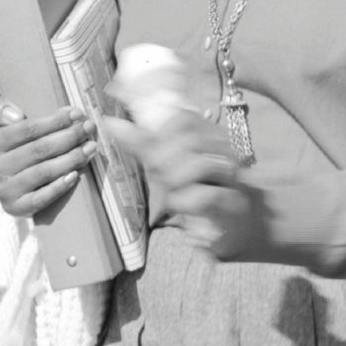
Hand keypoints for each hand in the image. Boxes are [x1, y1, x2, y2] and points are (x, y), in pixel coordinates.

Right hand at [0, 97, 97, 216]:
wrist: (6, 181)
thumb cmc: (12, 145)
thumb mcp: (0, 124)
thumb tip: (16, 116)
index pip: (27, 129)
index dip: (55, 121)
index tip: (77, 113)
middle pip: (39, 150)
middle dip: (69, 137)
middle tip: (89, 128)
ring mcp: (3, 190)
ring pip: (43, 172)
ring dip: (71, 158)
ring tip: (91, 147)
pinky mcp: (15, 208)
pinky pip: (41, 198)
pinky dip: (59, 186)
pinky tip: (75, 175)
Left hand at [102, 110, 262, 258]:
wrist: (231, 226)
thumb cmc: (197, 193)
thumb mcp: (167, 166)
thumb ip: (143, 144)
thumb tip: (111, 122)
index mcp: (211, 135)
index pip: (184, 118)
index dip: (160, 133)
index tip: (152, 154)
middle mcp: (226, 150)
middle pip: (188, 141)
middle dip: (163, 161)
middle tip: (161, 178)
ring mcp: (234, 176)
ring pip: (199, 165)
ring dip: (176, 183)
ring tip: (175, 195)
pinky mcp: (234, 203)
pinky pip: (205, 196)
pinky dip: (187, 204)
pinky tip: (185, 210)